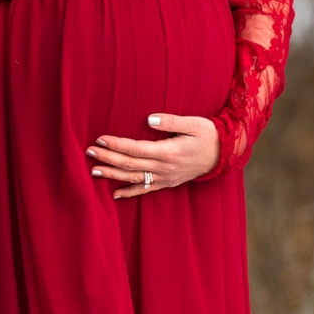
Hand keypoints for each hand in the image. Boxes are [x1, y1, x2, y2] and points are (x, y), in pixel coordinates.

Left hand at [89, 113, 220, 198]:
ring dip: (112, 175)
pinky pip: (146, 190)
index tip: (100, 139)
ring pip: (134, 178)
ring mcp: (165, 178)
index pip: (135, 149)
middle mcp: (164, 168)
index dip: (116, 145)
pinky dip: (130, 192)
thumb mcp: (194, 123)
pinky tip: (115, 195)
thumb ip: (171, 121)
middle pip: (130, 164)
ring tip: (93, 171)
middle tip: (89, 152)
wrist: (224, 155)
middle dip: (107, 158)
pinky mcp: (168, 183)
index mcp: (168, 152)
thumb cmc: (209, 135)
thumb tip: (148, 119)